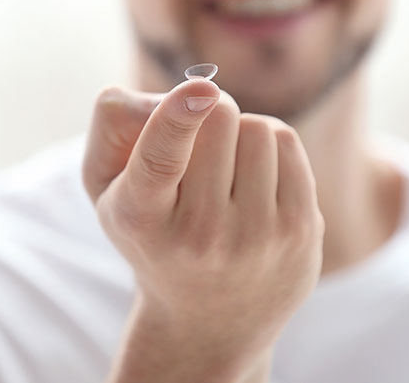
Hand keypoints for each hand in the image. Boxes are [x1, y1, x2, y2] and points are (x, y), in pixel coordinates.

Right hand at [83, 79, 324, 365]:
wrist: (208, 321)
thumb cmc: (151, 233)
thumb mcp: (108, 191)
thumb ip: (116, 124)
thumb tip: (195, 92)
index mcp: (141, 219)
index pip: (161, 160)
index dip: (179, 117)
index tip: (200, 88)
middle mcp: (200, 236)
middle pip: (217, 119)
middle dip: (208, 111)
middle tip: (199, 140)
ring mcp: (256, 238)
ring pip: (256, 127)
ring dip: (239, 128)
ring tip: (226, 165)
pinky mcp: (300, 233)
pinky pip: (285, 142)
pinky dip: (268, 143)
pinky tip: (253, 175)